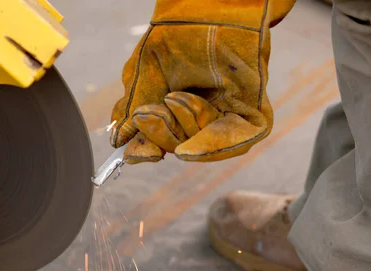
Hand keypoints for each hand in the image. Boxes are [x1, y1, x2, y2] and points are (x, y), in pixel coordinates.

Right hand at [110, 0, 295, 163]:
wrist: (209, 7)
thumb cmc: (176, 35)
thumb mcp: (143, 74)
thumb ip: (132, 108)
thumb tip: (117, 140)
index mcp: (173, 109)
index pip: (157, 140)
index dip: (145, 151)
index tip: (133, 155)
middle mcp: (200, 115)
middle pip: (178, 147)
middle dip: (161, 135)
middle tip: (151, 112)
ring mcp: (226, 114)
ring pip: (203, 146)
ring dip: (183, 128)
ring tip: (175, 97)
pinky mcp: (252, 111)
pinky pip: (238, 140)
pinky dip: (213, 146)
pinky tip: (189, 149)